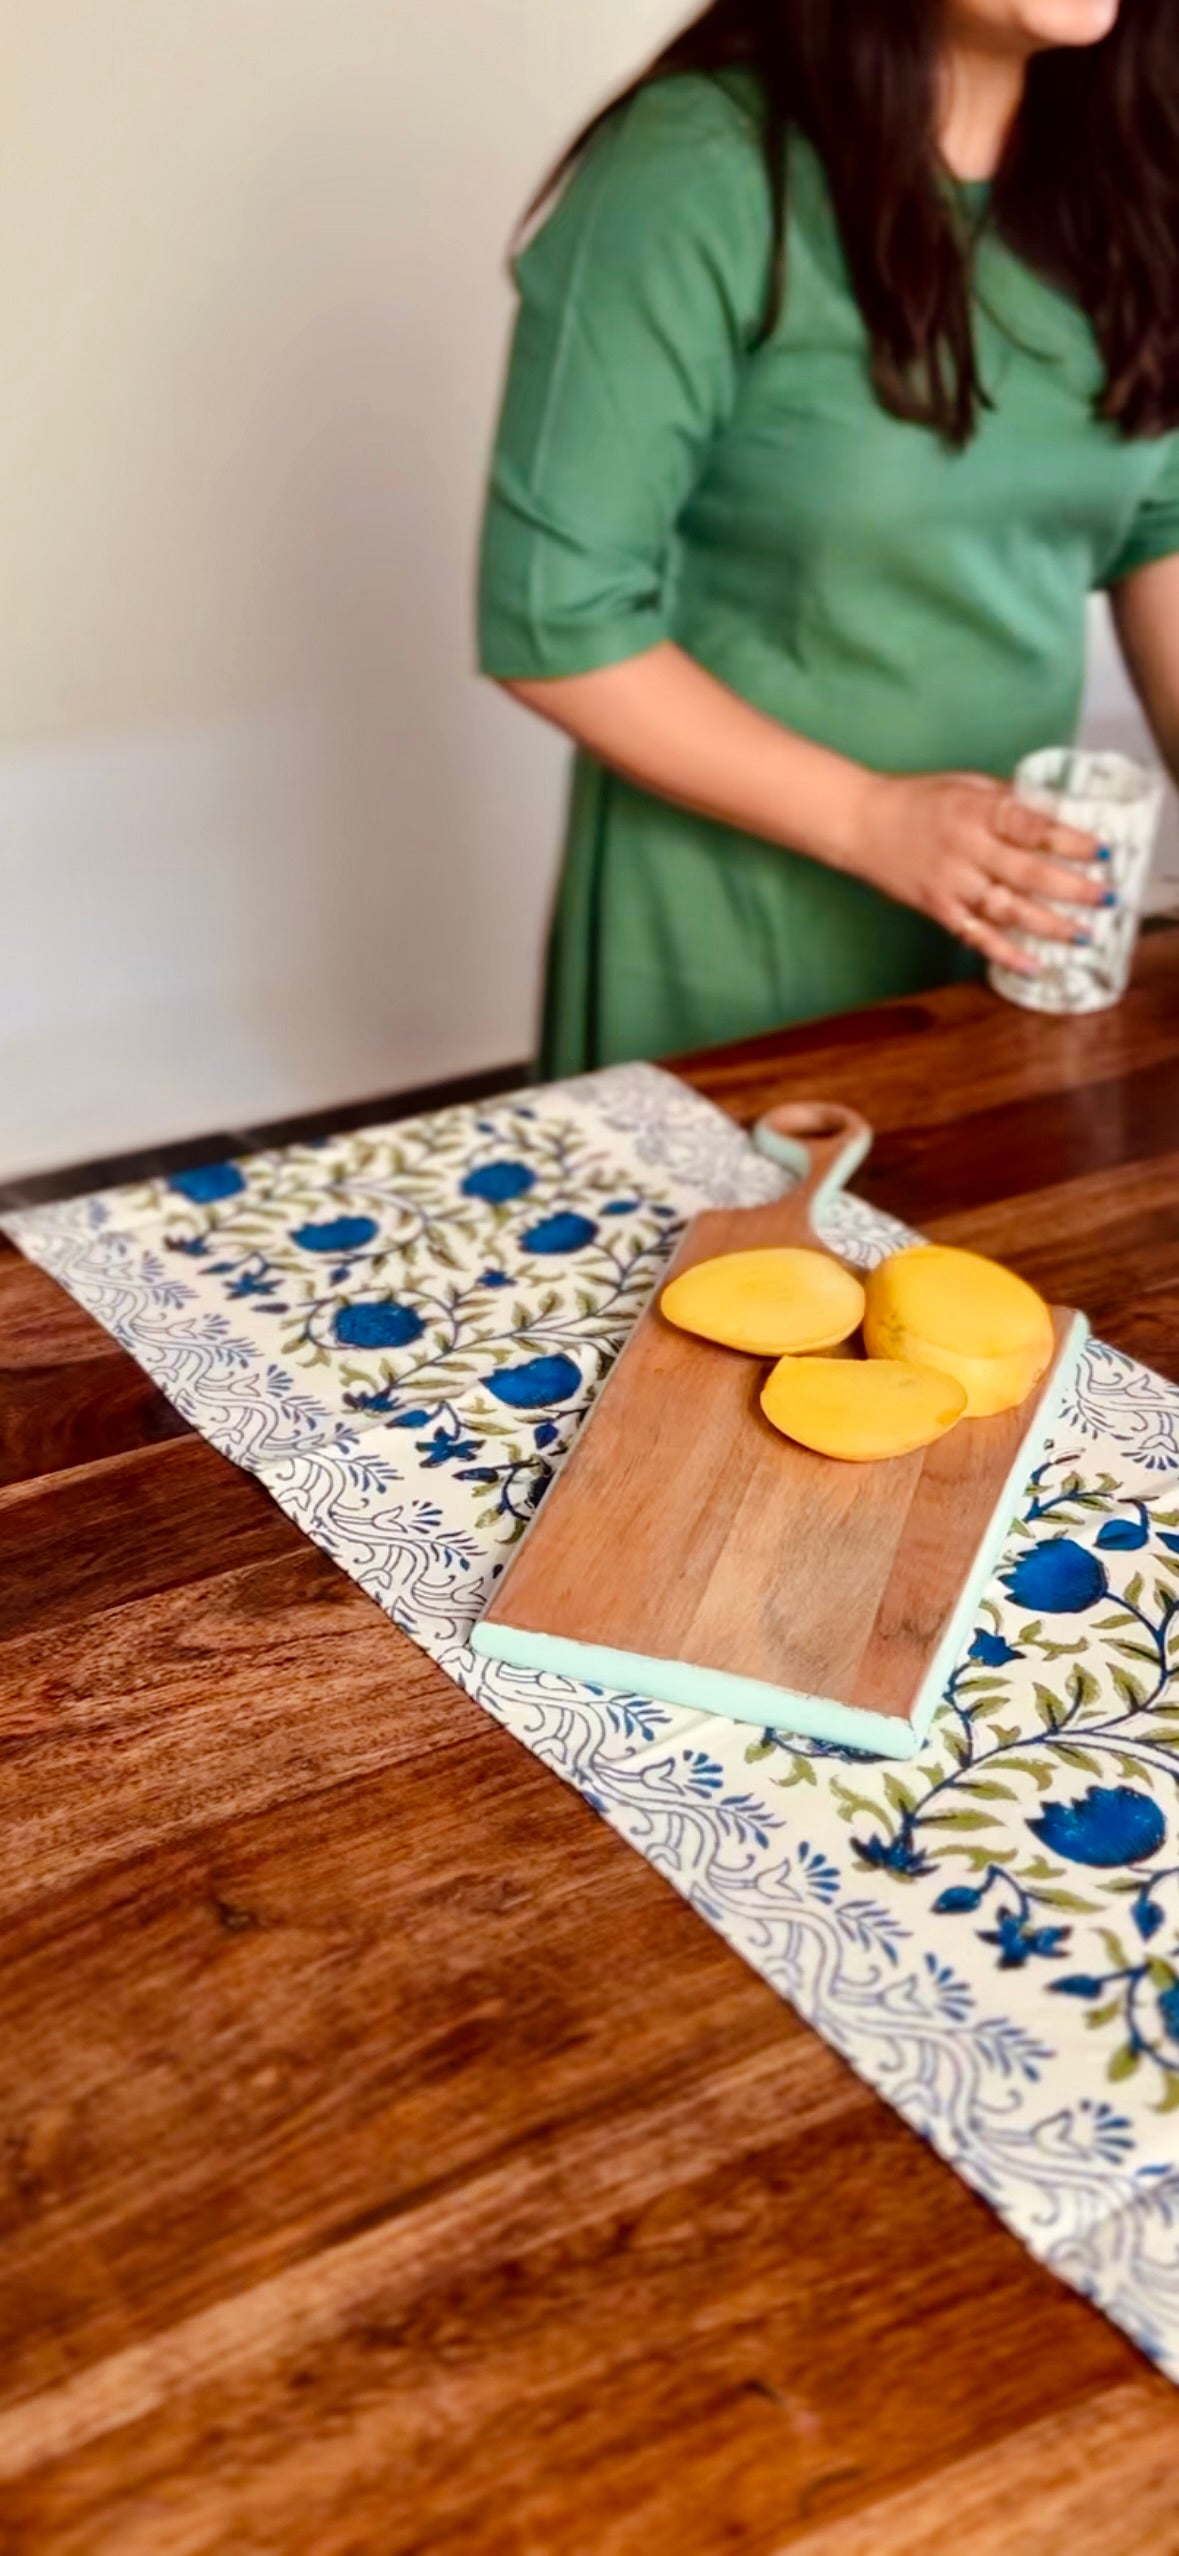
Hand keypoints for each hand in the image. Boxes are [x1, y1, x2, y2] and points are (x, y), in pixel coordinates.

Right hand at [855, 772, 1107, 974]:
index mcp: (975, 809)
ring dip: (1048, 925)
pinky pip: (975, 935)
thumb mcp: (965, 782)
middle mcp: (965, 847)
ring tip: (1083, 935)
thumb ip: (1008, 798)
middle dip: (1071, 888)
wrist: (858, 823)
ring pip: (1007, 909)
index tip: (1101, 850)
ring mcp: (950, 882)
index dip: (1069, 840)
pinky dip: (1005, 953)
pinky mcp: (937, 908)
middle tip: (1105, 898)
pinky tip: (1033, 965)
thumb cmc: (915, 799)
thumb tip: (1056, 813)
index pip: (1031, 826)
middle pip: (1027, 872)